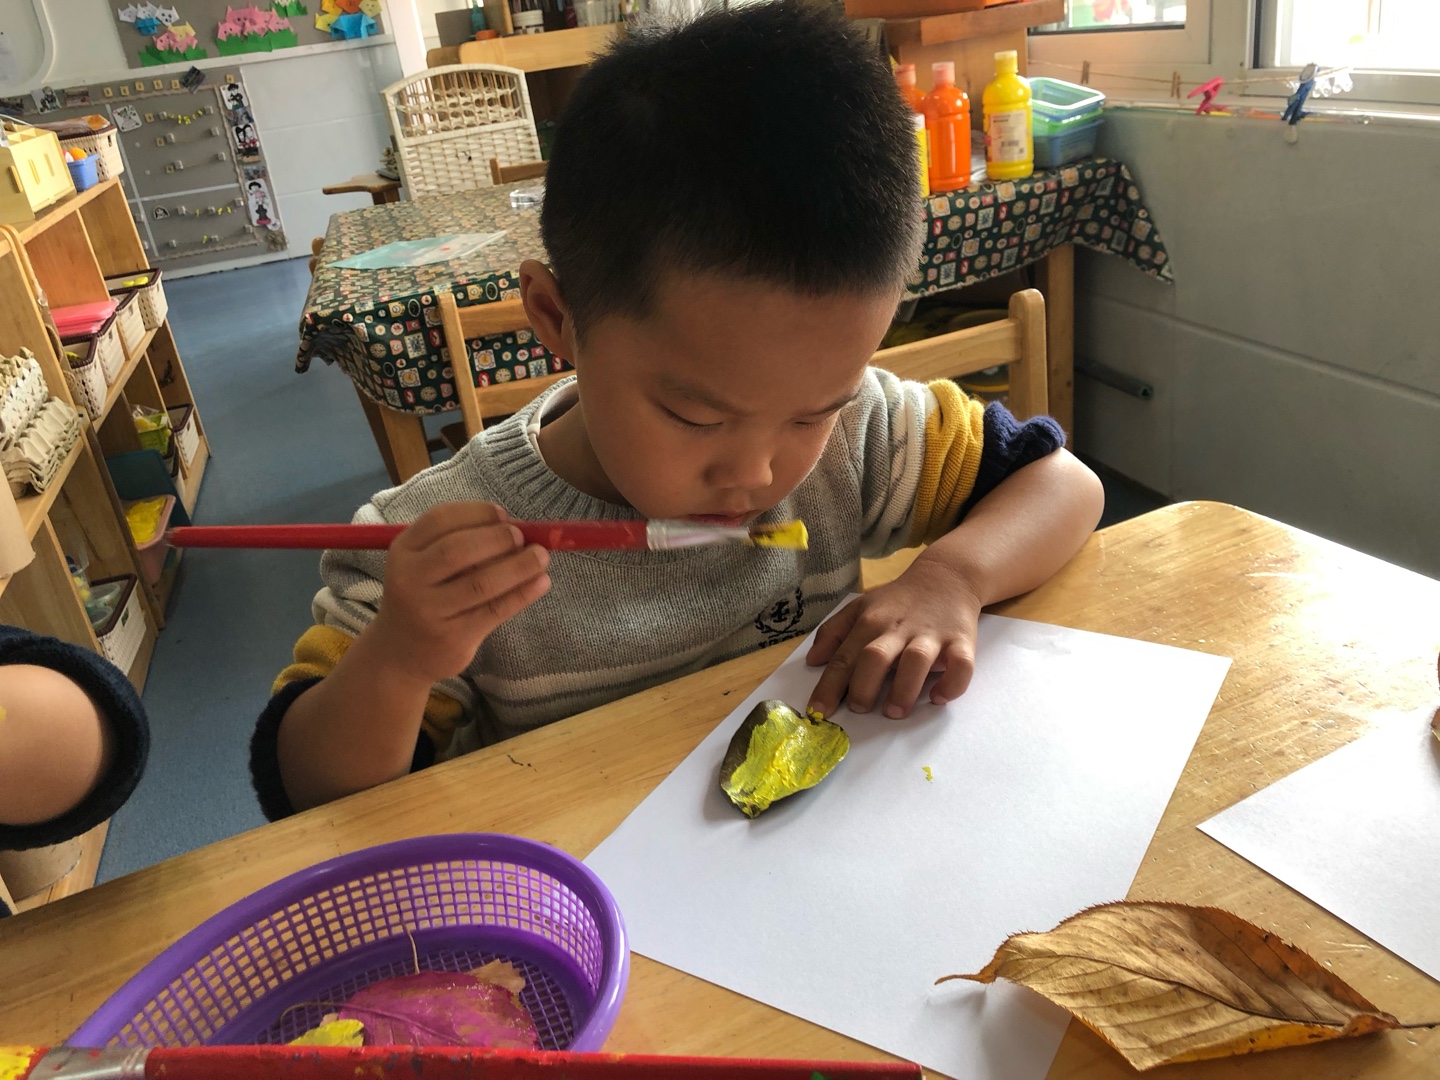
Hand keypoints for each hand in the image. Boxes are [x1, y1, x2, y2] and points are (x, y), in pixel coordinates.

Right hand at [366, 502, 549, 685]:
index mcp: (403, 551)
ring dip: (519, 565)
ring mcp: (430, 611)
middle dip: (497, 538)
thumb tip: (516, 527)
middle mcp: (409, 579)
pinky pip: (495, 610)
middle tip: (521, 537)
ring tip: (541, 557)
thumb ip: (458, 543)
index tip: (503, 514)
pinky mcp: (454, 638)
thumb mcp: (424, 566)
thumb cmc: (423, 597)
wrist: (400, 655)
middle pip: (458, 549)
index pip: (440, 519)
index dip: (477, 512)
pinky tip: (541, 582)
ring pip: (481, 582)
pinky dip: (523, 593)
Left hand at [805, 557, 981, 719]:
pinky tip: (939, 698)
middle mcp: (898, 629)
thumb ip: (834, 632)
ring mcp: (930, 635)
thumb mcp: (860, 606)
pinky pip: (961, 665)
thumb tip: (812, 661)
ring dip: (903, 690)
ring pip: (916, 661)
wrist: (946, 576)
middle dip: (863, 687)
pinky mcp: (961, 641)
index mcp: (869, 622)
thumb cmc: (898, 600)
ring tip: (894, 712)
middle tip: (858, 709)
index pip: (844, 657)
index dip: (829, 686)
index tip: (818, 712)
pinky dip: (952, 684)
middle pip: (875, 657)